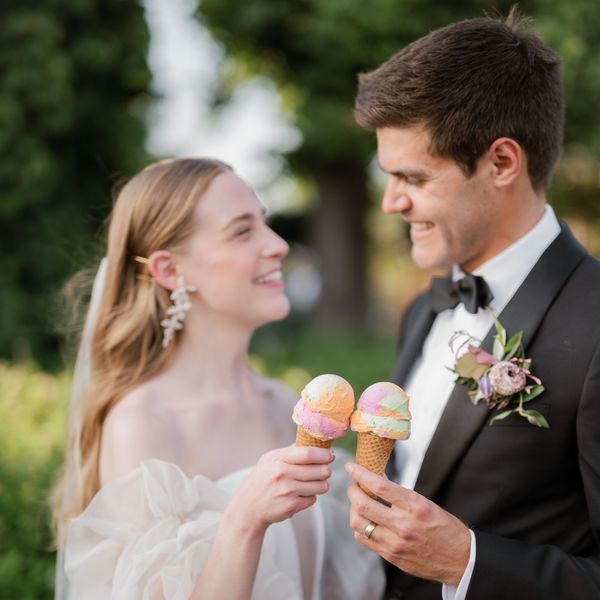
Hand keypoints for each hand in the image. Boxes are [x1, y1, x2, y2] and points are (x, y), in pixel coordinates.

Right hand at [227, 445, 333, 533]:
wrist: (248, 507)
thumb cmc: (262, 479)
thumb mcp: (270, 460)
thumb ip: (290, 451)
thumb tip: (313, 441)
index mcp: (278, 459)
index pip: (308, 453)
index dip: (324, 454)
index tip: (330, 455)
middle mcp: (282, 474)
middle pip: (319, 470)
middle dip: (326, 470)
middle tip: (325, 469)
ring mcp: (288, 491)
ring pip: (321, 486)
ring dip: (321, 484)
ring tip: (314, 482)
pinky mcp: (292, 506)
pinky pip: (313, 499)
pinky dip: (311, 496)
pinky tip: (301, 494)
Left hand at [345, 462, 469, 585]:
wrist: (460, 559)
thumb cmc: (444, 526)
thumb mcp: (425, 502)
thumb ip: (399, 493)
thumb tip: (376, 477)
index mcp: (414, 506)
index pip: (379, 486)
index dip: (360, 474)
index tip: (351, 466)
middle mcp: (403, 525)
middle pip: (362, 504)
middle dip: (352, 490)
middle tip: (353, 485)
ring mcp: (395, 543)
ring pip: (358, 523)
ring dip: (353, 509)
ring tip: (357, 503)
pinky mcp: (391, 556)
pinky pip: (364, 539)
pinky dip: (359, 526)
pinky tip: (365, 520)